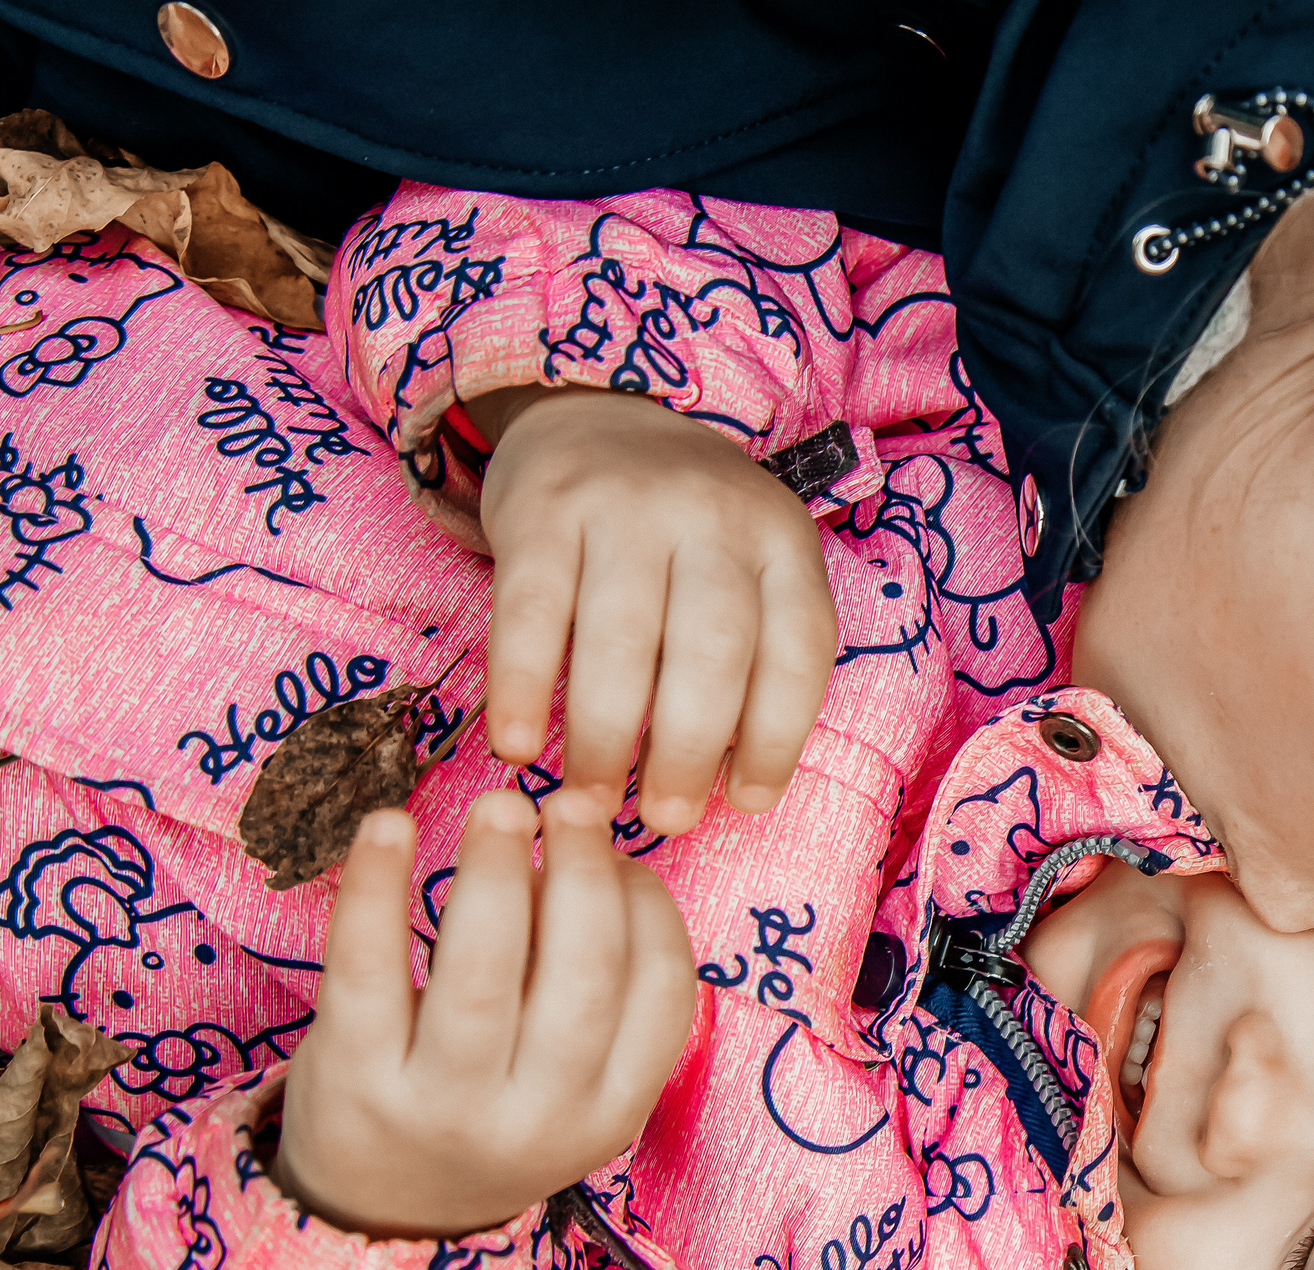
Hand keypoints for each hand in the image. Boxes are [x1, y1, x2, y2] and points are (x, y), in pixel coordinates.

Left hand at [275, 789, 698, 1236]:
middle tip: (569, 804)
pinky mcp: (355, 1082)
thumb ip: (597, 996)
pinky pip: (367, 971)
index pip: (661, 992)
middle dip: (583, 872)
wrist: (381, 1218)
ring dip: (496, 872)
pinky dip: (375, 888)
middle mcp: (537, 1118)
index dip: (647, 903)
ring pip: (482, 974)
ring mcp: (442, 1105)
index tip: (618, 856)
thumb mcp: (573, 1087)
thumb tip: (597, 856)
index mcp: (611, 1114)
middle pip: (584, 976)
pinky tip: (388, 826)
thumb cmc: (492, 1115)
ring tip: (502, 807)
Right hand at [470, 385, 836, 835]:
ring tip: (591, 801)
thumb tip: (729, 789)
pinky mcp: (542, 508)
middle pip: (711, 653)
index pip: (797, 650)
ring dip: (604, 739)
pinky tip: (516, 746)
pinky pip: (530, 615)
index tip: (747, 803)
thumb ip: (754, 654)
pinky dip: (522, 690)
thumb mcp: (750, 564)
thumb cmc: (686, 529)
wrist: (599, 408)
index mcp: (781, 538)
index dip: (777, 739)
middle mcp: (711, 515)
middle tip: (665, 817)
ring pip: (621, 642)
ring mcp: (626, 506)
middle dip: (687, 752)